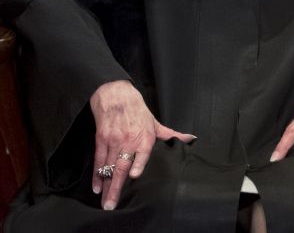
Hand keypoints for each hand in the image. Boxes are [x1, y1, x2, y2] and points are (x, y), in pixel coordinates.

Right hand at [90, 80, 195, 210]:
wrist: (116, 96)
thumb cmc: (138, 111)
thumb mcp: (156, 122)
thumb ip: (171, 134)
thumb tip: (191, 139)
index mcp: (144, 136)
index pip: (141, 152)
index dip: (137, 163)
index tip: (134, 175)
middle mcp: (128, 140)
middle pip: (121, 166)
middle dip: (116, 186)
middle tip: (112, 204)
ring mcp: (113, 141)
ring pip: (108, 167)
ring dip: (106, 185)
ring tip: (105, 202)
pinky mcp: (101, 140)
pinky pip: (98, 161)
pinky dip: (96, 175)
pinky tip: (97, 187)